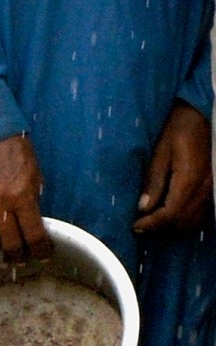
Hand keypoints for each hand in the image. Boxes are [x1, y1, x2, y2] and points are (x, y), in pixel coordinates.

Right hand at [0, 133, 48, 262]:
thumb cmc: (16, 153)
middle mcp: (2, 205)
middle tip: (20, 261)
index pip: (35, 235)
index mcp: (24, 197)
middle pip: (11, 242)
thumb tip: (32, 222)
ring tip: (1, 260)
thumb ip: (32, 200)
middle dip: (18, 256)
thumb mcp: (35, 175)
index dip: (41, 251)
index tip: (43, 257)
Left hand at [136, 102, 211, 235]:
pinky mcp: (211, 188)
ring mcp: (211, 189)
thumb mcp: (159, 153)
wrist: (199, 117)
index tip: (136, 226)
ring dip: (173, 226)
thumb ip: (154, 182)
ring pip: (194, 220)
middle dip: (161, 228)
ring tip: (152, 223)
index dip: (153, 223)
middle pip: (184, 220)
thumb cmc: (176, 131)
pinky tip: (170, 216)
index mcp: (189, 179)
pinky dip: (185, 220)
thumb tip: (143, 208)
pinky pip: (201, 212)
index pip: (172, 213)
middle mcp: (204, 188)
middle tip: (140, 226)